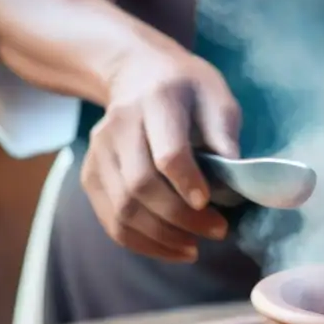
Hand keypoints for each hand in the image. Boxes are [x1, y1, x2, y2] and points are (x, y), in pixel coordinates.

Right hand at [82, 42, 240, 261]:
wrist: (136, 74)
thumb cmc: (186, 90)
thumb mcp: (216, 96)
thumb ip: (224, 133)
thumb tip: (233, 177)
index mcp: (157, 100)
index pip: (167, 152)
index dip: (187, 183)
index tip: (209, 204)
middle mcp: (119, 126)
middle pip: (141, 186)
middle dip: (180, 219)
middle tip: (217, 231)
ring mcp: (99, 152)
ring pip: (123, 209)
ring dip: (162, 238)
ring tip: (194, 247)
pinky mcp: (90, 175)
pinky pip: (111, 221)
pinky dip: (142, 243)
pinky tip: (171, 249)